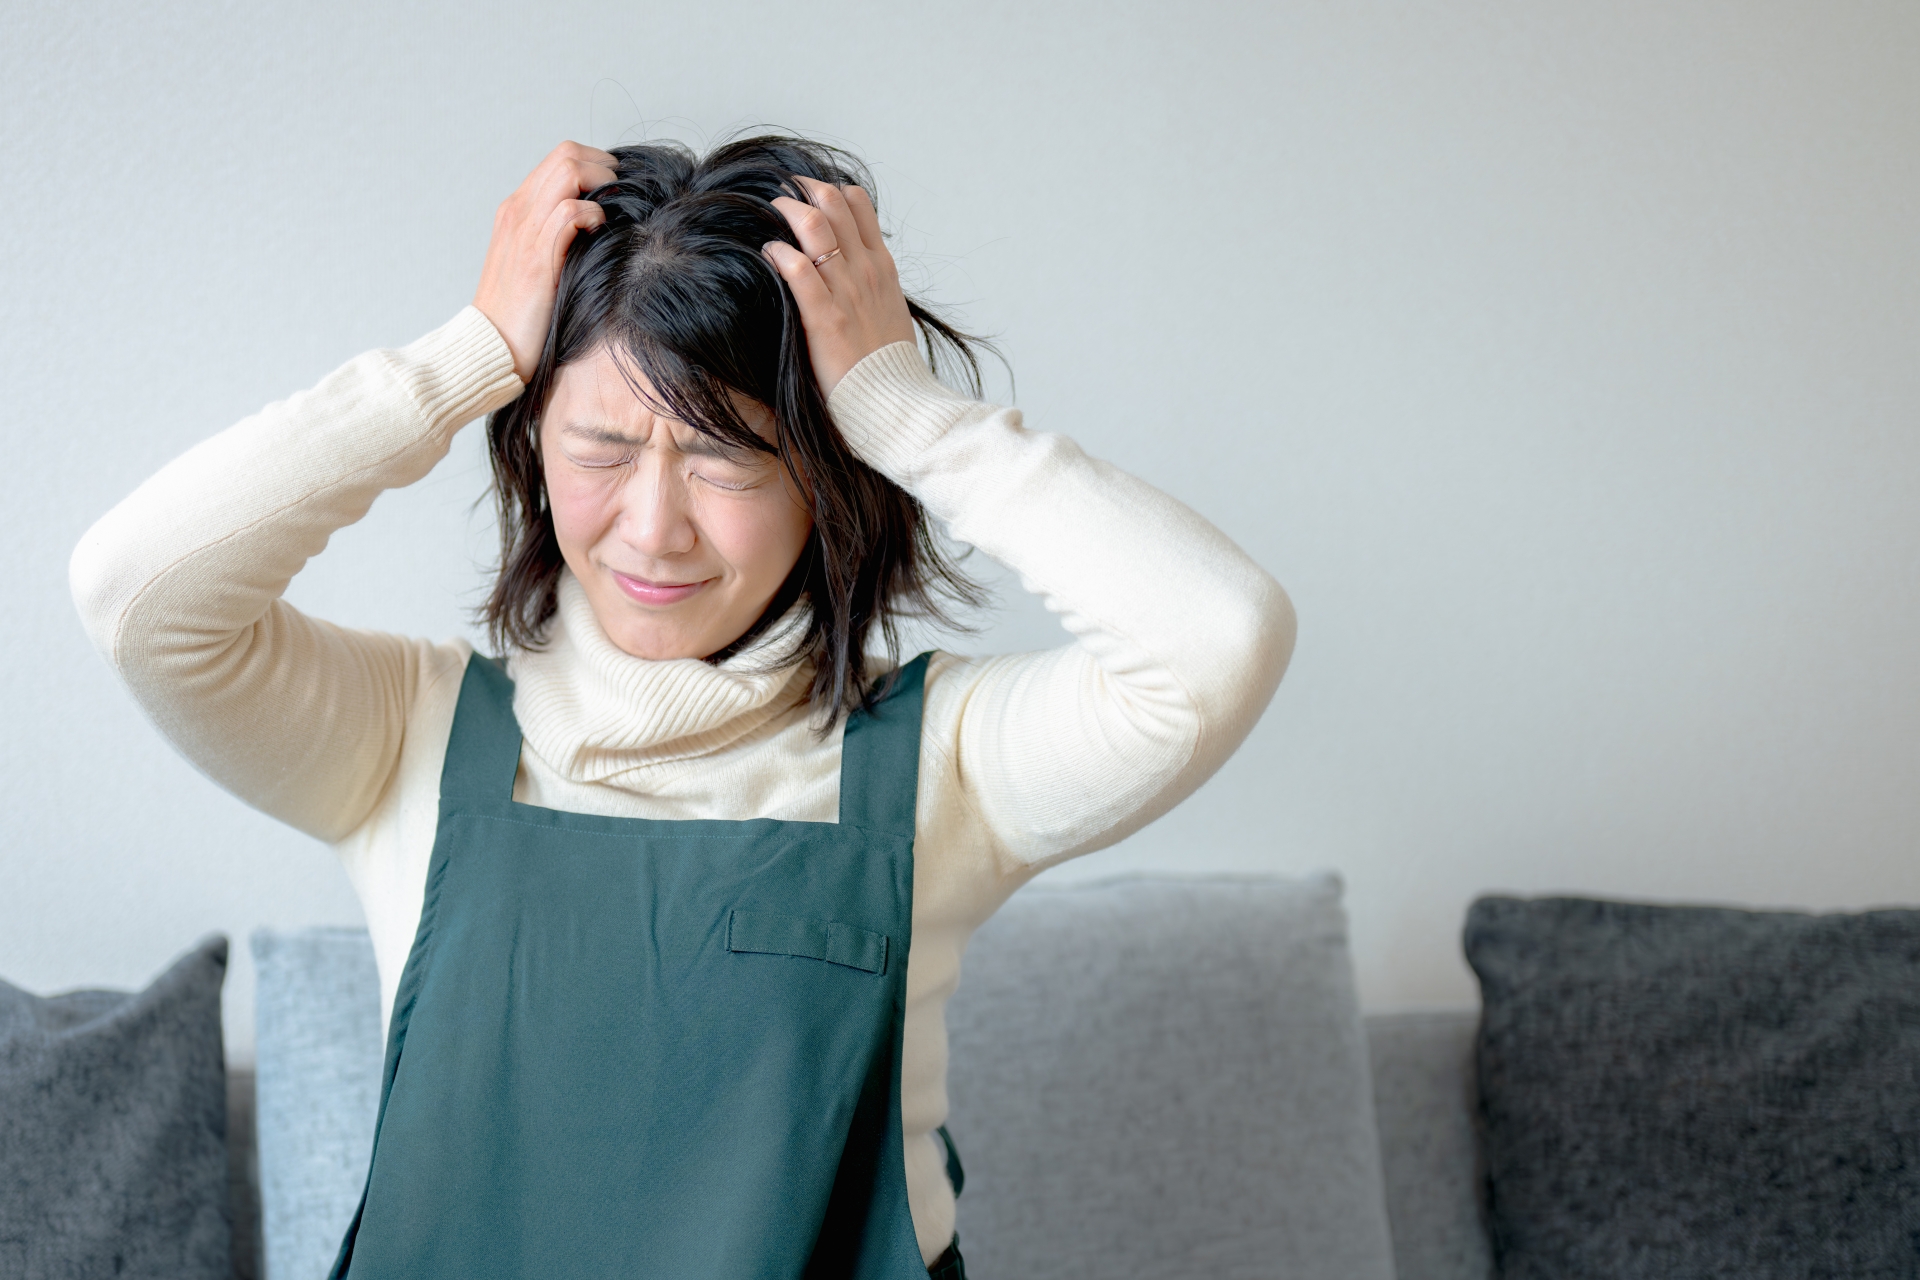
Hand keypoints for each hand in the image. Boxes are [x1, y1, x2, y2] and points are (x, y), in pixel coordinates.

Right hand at [474, 142, 617, 381]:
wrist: (490, 346)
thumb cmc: (521, 312)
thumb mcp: (539, 262)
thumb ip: (559, 236)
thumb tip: (601, 223)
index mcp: (517, 209)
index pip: (561, 158)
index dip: (597, 164)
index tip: (617, 190)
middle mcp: (518, 211)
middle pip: (567, 155)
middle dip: (605, 167)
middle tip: (624, 196)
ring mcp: (524, 231)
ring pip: (568, 172)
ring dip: (604, 185)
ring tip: (615, 212)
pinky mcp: (536, 258)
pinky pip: (569, 213)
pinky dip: (593, 215)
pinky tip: (599, 233)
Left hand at [763, 177, 916, 397]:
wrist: (895, 401)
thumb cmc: (887, 362)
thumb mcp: (889, 309)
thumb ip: (872, 284)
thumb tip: (853, 270)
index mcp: (881, 266)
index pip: (857, 202)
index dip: (826, 190)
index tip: (805, 196)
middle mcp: (864, 270)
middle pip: (831, 202)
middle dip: (800, 190)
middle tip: (779, 197)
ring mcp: (845, 291)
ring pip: (813, 226)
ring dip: (785, 212)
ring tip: (768, 217)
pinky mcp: (824, 318)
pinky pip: (797, 269)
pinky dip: (778, 252)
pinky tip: (769, 254)